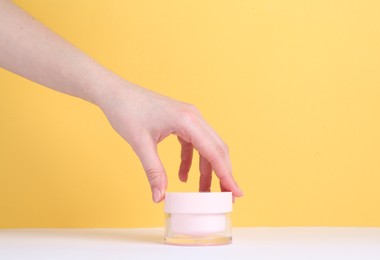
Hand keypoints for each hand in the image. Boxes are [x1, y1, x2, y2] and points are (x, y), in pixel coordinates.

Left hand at [98, 81, 242, 202]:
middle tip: (226, 197)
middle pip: (217, 149)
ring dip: (207, 170)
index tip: (236, 192)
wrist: (115, 93)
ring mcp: (188, 118)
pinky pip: (193, 144)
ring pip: (206, 148)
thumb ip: (153, 171)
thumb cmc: (127, 111)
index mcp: (188, 121)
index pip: (214, 152)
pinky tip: (183, 176)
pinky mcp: (181, 121)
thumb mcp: (140, 144)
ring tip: (204, 191)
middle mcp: (194, 117)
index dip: (227, 174)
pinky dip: (192, 161)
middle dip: (222, 174)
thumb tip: (159, 197)